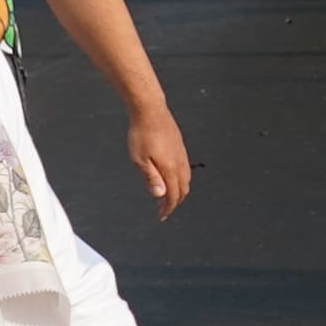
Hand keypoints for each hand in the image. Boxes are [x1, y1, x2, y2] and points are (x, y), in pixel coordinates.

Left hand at [127, 102, 190, 217]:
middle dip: (174, 202)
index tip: (161, 215)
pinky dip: (180, 179)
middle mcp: (179, 162)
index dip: (168, 207)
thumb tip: (160, 194)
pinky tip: (171, 176)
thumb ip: (151, 178)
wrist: (150, 110)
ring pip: (186, 178)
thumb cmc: (142, 133)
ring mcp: (182, 153)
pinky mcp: (180, 146)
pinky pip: (185, 167)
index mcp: (170, 168)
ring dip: (178, 190)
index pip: (173, 194)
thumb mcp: (140, 159)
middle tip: (164, 208)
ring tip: (167, 195)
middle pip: (183, 189)